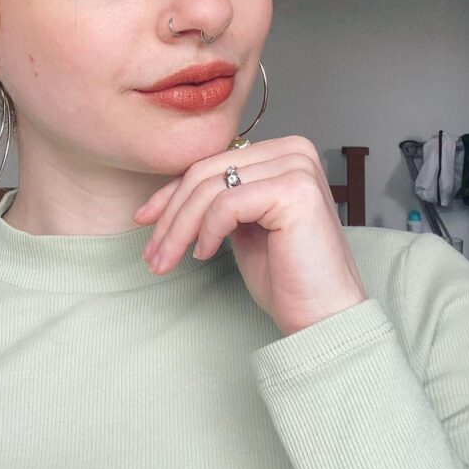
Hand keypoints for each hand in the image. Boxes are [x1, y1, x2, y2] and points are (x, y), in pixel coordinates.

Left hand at [133, 135, 366, 336]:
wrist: (324, 317)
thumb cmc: (286, 277)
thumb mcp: (241, 226)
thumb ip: (219, 198)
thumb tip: (170, 192)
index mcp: (282, 152)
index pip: (212, 162)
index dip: (172, 192)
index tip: (145, 220)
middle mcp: (294, 150)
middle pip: (207, 172)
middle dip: (170, 214)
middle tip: (152, 252)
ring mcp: (297, 166)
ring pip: (211, 188)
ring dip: (178, 228)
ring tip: (167, 260)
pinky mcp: (294, 190)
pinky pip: (227, 204)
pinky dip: (206, 232)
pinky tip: (204, 255)